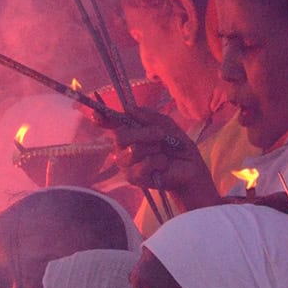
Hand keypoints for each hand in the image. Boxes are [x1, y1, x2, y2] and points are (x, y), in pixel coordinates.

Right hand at [95, 106, 221, 211]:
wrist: (190, 168)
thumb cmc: (177, 146)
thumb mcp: (166, 125)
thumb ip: (149, 116)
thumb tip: (129, 108)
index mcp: (129, 131)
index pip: (110, 124)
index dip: (102, 119)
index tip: (97, 116)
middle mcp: (122, 147)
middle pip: (120, 137)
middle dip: (143, 133)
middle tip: (159, 135)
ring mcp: (126, 164)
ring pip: (132, 151)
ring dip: (154, 149)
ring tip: (162, 153)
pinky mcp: (133, 178)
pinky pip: (141, 165)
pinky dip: (157, 162)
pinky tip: (162, 165)